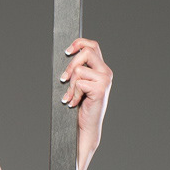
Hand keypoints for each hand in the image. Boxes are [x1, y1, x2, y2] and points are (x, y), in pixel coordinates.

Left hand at [60, 36, 111, 157]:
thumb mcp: (79, 85)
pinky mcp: (100, 89)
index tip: (67, 51)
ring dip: (71, 85)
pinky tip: (74, 103)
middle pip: (87, 52)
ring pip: (80, 69)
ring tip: (71, 97)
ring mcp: (105, 80)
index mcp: (102, 69)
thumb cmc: (81, 107)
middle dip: (71, 64)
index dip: (79, 43)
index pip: (92, 46)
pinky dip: (73, 93)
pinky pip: (79, 83)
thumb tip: (66, 55)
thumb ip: (78, 71)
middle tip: (63, 79)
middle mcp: (106, 72)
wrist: (86, 127)